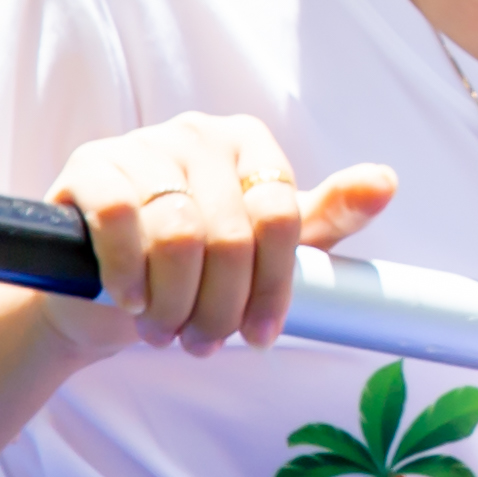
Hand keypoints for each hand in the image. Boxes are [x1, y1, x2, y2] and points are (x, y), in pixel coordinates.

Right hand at [47, 114, 396, 359]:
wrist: (104, 288)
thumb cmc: (195, 266)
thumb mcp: (266, 247)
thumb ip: (325, 217)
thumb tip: (386, 182)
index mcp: (251, 144)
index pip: (281, 217)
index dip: (272, 288)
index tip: (258, 336)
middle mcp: (200, 133)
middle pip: (232, 234)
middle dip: (219, 307)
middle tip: (202, 343)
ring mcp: (142, 144)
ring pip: (178, 234)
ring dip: (173, 302)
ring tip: (166, 331)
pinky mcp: (91, 165)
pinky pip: (120, 220)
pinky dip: (128, 274)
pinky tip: (130, 302)